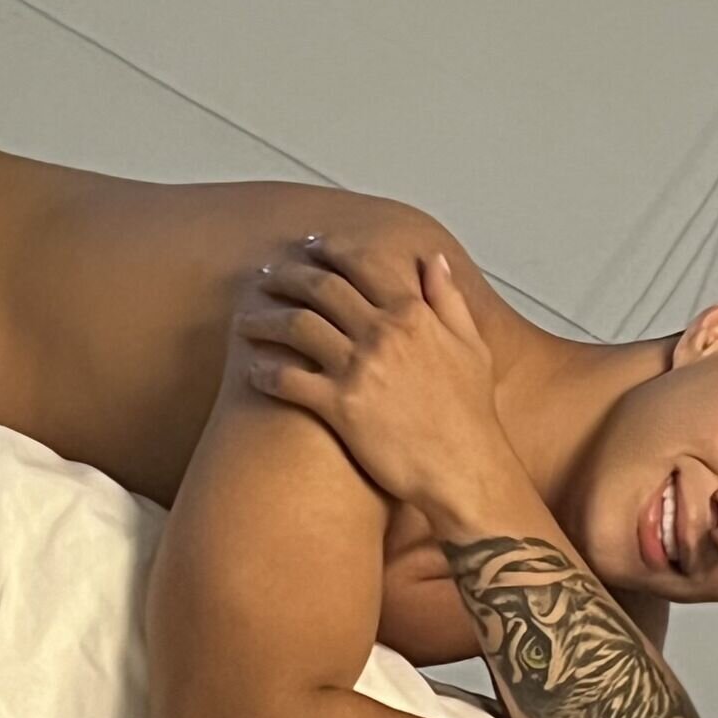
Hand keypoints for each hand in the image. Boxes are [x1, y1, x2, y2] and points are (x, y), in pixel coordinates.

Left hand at [233, 235, 520, 510]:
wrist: (465, 470)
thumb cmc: (470, 415)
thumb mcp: (470, 345)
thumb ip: (447, 298)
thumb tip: (433, 260)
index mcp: (413, 313)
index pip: (361, 264)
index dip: (329, 250)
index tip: (310, 247)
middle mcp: (382, 333)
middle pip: (320, 288)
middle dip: (287, 276)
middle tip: (267, 275)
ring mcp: (359, 369)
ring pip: (296, 326)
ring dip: (265, 319)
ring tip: (246, 319)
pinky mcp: (340, 407)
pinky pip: (288, 380)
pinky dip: (264, 372)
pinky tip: (252, 371)